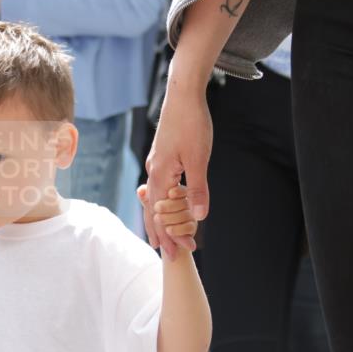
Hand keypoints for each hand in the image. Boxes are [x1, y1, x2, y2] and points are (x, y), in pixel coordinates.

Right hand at [143, 81, 211, 258]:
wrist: (182, 95)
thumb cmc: (192, 124)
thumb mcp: (199, 159)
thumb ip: (197, 189)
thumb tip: (199, 217)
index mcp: (161, 176)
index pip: (162, 215)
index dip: (171, 235)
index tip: (180, 253)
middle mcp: (154, 173)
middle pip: (153, 212)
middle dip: (162, 234)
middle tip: (168, 256)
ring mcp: (156, 165)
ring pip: (153, 201)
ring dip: (158, 221)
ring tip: (160, 237)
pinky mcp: (162, 158)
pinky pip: (158, 189)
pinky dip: (160, 204)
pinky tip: (164, 206)